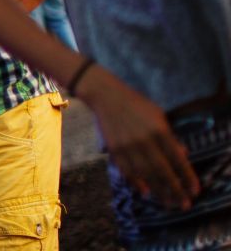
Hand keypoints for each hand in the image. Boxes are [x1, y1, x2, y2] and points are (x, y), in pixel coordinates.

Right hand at [78, 67, 199, 209]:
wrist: (105, 96)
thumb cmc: (136, 104)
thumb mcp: (158, 115)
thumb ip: (170, 136)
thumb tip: (183, 155)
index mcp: (159, 130)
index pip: (177, 158)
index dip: (187, 176)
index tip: (194, 190)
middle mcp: (144, 140)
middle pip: (162, 171)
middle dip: (175, 189)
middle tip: (183, 204)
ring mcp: (127, 146)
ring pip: (145, 174)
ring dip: (158, 190)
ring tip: (168, 202)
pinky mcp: (114, 149)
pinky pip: (127, 170)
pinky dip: (136, 182)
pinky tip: (145, 191)